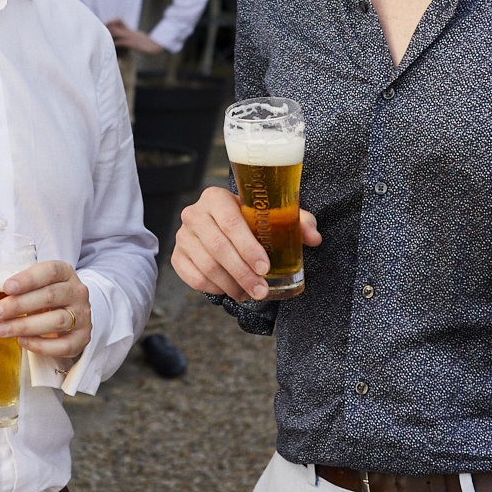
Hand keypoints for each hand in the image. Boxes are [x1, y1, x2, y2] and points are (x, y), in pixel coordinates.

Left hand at [0, 260, 90, 358]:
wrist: (72, 313)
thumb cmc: (41, 295)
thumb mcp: (25, 283)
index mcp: (64, 272)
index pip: (50, 270)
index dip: (29, 278)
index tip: (6, 286)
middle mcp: (77, 291)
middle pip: (49, 296)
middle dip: (18, 305)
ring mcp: (83, 316)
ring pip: (56, 320)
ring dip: (26, 326)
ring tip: (0, 330)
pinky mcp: (83, 338)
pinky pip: (64, 345)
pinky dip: (42, 345)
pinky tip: (22, 342)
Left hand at [106, 19, 166, 54]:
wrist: (157, 45)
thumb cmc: (147, 44)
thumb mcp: (137, 38)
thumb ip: (129, 37)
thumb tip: (121, 41)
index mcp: (130, 30)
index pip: (119, 21)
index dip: (110, 22)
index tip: (104, 26)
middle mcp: (130, 32)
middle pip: (115, 24)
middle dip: (106, 28)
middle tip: (100, 32)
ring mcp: (132, 37)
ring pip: (117, 32)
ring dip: (109, 34)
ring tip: (105, 38)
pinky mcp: (134, 44)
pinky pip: (123, 41)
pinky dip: (116, 42)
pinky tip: (113, 45)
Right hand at [171, 185, 320, 301]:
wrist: (218, 223)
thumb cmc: (250, 219)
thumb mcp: (273, 215)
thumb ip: (297, 222)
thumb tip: (314, 237)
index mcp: (215, 197)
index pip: (231, 224)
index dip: (248, 247)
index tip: (265, 267)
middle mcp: (194, 213)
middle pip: (218, 248)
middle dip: (243, 273)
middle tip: (262, 290)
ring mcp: (182, 236)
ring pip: (206, 266)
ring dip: (231, 285)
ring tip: (250, 293)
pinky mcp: (177, 255)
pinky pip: (193, 277)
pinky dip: (214, 288)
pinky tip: (231, 290)